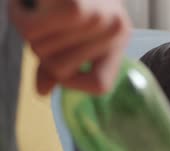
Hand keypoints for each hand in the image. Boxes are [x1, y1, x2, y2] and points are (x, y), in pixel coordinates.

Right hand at [10, 0, 130, 94]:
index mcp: (119, 38)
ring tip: (40, 7)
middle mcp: (114, 29)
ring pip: (44, 50)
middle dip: (43, 50)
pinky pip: (32, 31)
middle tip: (46, 22)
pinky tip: (29, 2)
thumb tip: (42, 92)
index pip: (100, 86)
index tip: (60, 71)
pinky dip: (20, 16)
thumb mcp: (76, 28)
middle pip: (61, 69)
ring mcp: (96, 18)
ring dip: (30, 30)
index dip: (73, 86)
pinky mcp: (73, 6)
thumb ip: (59, 62)